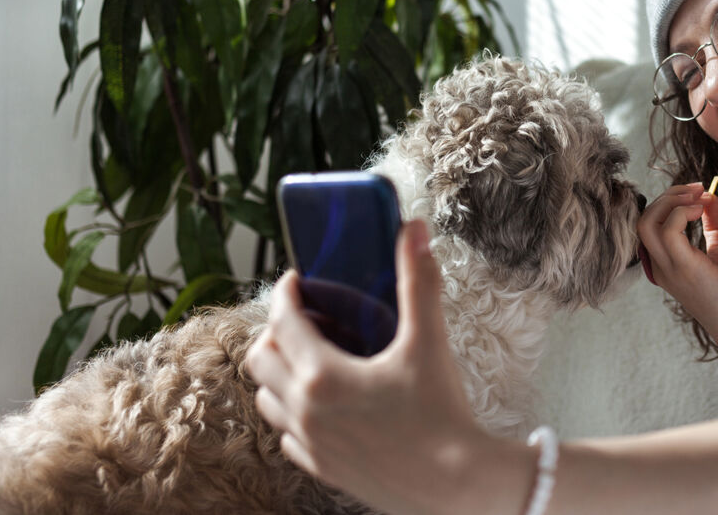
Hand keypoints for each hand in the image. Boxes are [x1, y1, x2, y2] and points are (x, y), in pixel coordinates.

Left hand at [246, 219, 483, 513]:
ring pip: (267, 398)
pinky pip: (287, 434)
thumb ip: (418, 282)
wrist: (457, 485)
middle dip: (276, 331)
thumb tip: (413, 230)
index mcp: (322, 375)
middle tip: (306, 317)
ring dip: (279, 372)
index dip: (285, 293)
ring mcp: (310, 443)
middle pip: (260, 359)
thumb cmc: (442, 415)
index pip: (281, 321)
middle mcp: (305, 410)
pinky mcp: (323, 468)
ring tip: (311, 357)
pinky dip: (294, 410)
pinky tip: (325, 402)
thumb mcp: (428, 342)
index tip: (297, 281)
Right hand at [637, 183, 717, 342]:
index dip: (669, 203)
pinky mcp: (683, 266)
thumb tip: (711, 196)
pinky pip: (669, 229)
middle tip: (698, 190)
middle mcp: (659, 266)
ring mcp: (667, 267)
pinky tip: (701, 211)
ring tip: (698, 199)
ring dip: (671, 201)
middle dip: (668, 196)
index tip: (698, 193)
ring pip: (647, 222)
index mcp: (663, 264)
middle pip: (643, 219)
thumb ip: (714, 225)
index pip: (649, 225)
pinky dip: (682, 212)